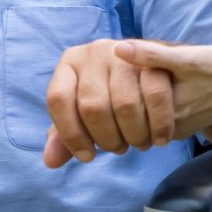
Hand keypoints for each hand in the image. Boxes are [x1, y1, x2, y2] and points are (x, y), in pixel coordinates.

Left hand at [42, 39, 176, 168]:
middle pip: (92, 106)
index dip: (71, 135)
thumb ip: (67, 135)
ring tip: (140, 142)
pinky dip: (159, 123)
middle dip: (108, 139)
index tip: (87, 157)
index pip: (58, 99)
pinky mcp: (157, 55)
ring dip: (135, 135)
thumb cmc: (112, 96)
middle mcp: (94, 52)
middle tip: (121, 148)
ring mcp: (127, 51)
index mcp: (70, 62)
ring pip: (126, 104)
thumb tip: (51, 160)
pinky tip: (160, 138)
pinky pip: (155, 94)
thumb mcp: (85, 113)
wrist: (157, 71)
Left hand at [111, 40, 211, 139]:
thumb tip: (116, 49)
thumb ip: (150, 55)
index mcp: (166, 117)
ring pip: (141, 120)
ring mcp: (176, 130)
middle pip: (129, 119)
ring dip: (135, 100)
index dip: (113, 94)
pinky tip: (152, 83)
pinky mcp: (183, 124)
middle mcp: (170, 130)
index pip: (123, 114)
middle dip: (122, 97)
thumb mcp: (185, 58)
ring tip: (137, 75)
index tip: (113, 72)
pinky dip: (148, 103)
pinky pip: (154, 118)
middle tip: (123, 72)